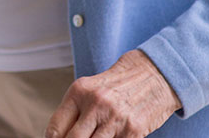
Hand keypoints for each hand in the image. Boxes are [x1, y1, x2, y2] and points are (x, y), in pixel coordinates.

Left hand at [45, 50, 180, 137]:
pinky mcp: (133, 131)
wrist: (152, 75)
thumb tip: (59, 135)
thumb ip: (75, 110)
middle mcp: (95, 104)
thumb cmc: (117, 85)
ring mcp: (115, 119)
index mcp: (79, 92)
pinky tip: (110, 137)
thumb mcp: (90, 89)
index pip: (56, 126)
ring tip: (94, 137)